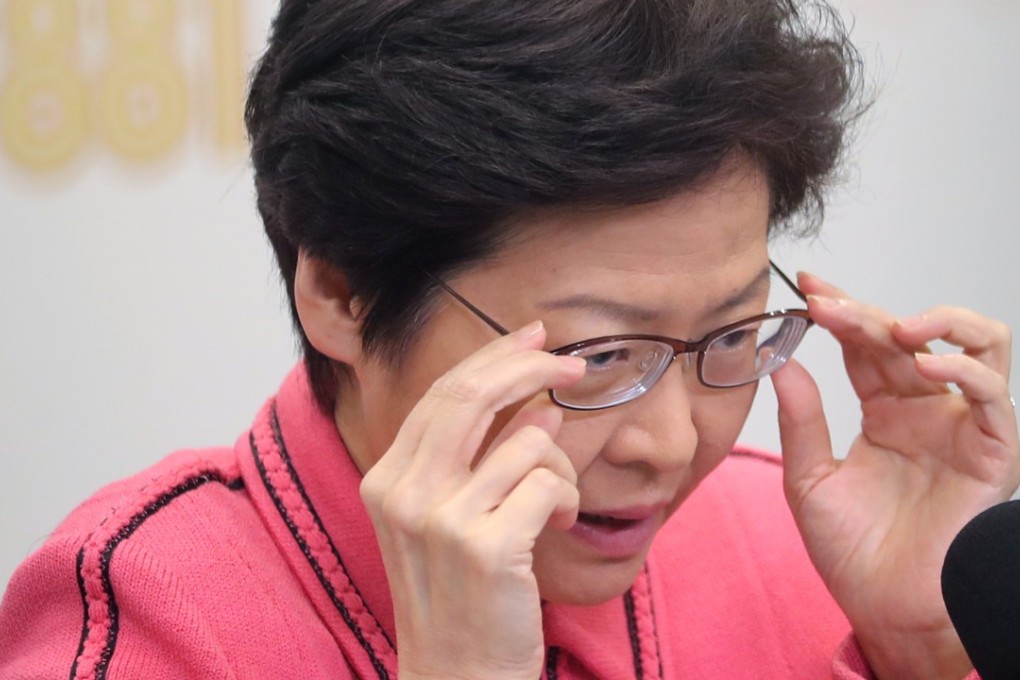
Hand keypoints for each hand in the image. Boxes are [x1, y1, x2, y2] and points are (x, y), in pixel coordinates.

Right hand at [359, 321, 585, 679]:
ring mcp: (442, 519)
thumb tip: (538, 404)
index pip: (442, 393)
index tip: (533, 337)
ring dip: (561, 466)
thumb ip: (478, 458)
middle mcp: (404, 493)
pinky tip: (557, 523)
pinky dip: (566, 496)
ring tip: (554, 504)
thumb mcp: (447, 518)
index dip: (494, 357)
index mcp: (387, 479)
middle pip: (474, 395)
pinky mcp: (487, 547)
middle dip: (532, 367)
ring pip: (529, 440)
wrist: (457, 676)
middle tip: (573, 365)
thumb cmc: (460, 595)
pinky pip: (549, 483)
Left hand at [770, 272, 1019, 679]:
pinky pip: (994, 397)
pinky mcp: (993, 451)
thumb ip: (801, 421)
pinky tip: (926, 365)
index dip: (842, 311)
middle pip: (908, 337)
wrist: (886, 610)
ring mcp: (961, 427)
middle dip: (867, 312)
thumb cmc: (852, 551)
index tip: (807, 286)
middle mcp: (925, 411)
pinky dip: (967, 370)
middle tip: (826, 303)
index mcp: (883, 413)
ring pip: (978, 345)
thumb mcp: (809, 480)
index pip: (865, 346)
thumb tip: (782, 363)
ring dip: (940, 321)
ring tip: (893, 327)